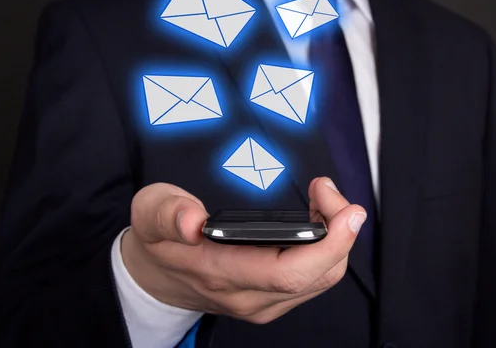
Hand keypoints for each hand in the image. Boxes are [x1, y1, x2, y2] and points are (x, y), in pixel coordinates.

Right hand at [121, 178, 366, 323]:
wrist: (157, 277)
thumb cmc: (159, 242)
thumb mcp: (150, 214)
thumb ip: (167, 213)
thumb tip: (192, 220)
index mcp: (221, 273)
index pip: (289, 272)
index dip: (328, 244)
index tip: (345, 211)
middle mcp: (249, 296)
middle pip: (318, 275)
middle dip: (341, 233)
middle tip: (330, 193)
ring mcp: (263, 302)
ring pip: (322, 278)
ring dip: (336, 240)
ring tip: (324, 202)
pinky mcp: (272, 298)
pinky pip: (315, 279)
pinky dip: (327, 249)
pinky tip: (318, 222)